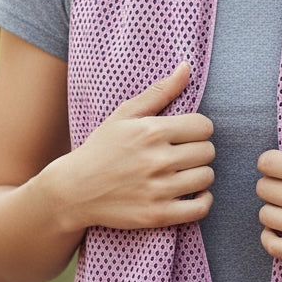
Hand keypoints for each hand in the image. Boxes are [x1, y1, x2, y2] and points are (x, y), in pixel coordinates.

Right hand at [54, 62, 214, 230]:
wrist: (74, 190)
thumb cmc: (101, 148)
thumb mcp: (125, 115)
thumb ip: (160, 91)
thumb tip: (187, 67)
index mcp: (152, 131)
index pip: (204, 126)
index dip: (198, 128)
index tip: (186, 134)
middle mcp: (157, 160)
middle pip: (208, 151)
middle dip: (199, 150)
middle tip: (183, 153)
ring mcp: (158, 190)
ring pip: (207, 177)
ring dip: (199, 174)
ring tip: (184, 172)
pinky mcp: (157, 215)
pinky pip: (201, 208)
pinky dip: (203, 201)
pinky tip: (191, 193)